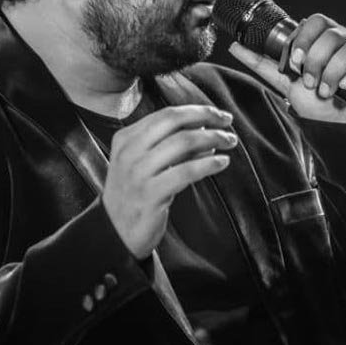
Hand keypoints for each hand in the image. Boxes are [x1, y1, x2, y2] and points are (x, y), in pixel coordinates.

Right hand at [102, 105, 236, 259]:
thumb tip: (206, 128)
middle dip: (206, 116)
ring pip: (183, 142)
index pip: (166, 113)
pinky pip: (185, 171)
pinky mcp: (150, 194)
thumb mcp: (145, 163)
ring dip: (213, 138)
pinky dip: (208, 164)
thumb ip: (171, 145)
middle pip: (174, 121)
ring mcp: (138, 173)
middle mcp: (129, 151)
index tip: (218, 114)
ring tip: (230, 141)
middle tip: (228, 121)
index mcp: (126, 138)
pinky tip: (222, 162)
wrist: (115, 234)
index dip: (196, 110)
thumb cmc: (135, 194)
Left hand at [229, 13, 345, 123]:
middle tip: (311, 83)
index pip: (316, 21)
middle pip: (332, 33)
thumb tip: (236, 46)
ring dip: (333, 71)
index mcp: (331, 39)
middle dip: (316, 61)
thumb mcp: (289, 85)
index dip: (303, 40)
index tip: (295, 64)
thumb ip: (265, 65)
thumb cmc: (324, 107)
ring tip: (328, 91)